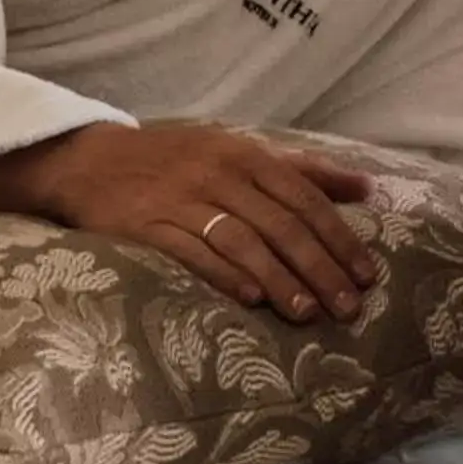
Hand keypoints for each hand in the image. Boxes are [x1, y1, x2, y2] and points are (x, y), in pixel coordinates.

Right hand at [0, 122, 377, 322]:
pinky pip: (191, 252)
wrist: (95, 159)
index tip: (367, 273)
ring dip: (278, 279)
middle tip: (348, 305)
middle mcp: (220, 174)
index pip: (306, 199)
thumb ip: (304, 170)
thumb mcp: (243, 151)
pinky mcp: (147, 226)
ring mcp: (183, 200)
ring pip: (242, 241)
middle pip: (281, 225)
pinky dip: (223, 275)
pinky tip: (249, 300)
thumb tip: (367, 187)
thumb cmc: (182, 159)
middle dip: (319, 267)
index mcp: (249, 155)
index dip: (339, 237)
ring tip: (307, 312)